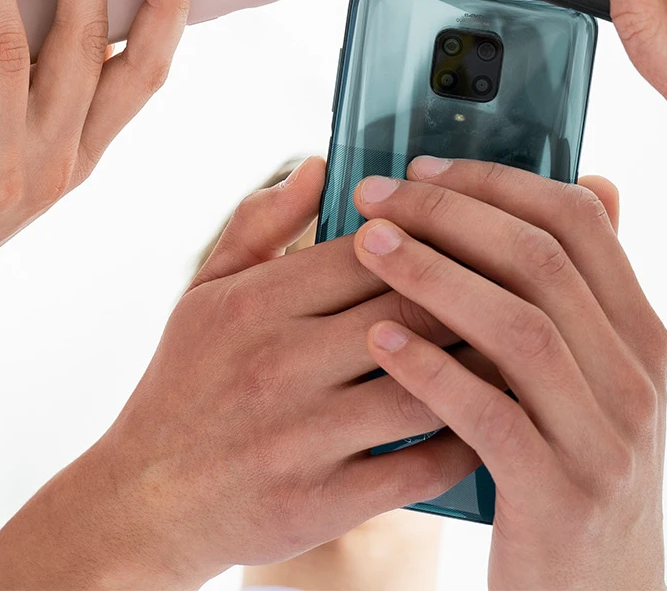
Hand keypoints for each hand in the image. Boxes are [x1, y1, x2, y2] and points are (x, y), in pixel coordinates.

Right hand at [0, 157, 483, 588]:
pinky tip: (491, 424)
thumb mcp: (205, 293)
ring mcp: (301, 436)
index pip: (371, 249)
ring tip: (520, 353)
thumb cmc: (184, 386)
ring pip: (425, 385)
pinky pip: (419, 465)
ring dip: (481, 368)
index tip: (474, 234)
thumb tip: (320, 163)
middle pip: (410, 310)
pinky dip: (466, 442)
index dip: (434, 237)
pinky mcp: (322, 500)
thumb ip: (262, 224)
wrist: (145, 502)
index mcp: (253, 303)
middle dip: (472, 294)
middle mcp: (277, 363)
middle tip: (522, 287)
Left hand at [353, 159, 666, 590]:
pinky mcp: (560, 497)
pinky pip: (492, 416)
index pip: (580, 223)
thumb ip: (582, 295)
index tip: (419, 170)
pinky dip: (432, 370)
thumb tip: (594, 183)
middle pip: (544, 263)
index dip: (496, 183)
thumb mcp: (596, 384)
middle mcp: (637, 381)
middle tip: (374, 199)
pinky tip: (378, 340)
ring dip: (434, 278)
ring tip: (366, 248)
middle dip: (450, 217)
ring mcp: (605, 441)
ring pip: (521, 330)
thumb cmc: (571, 476)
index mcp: (642, 339)